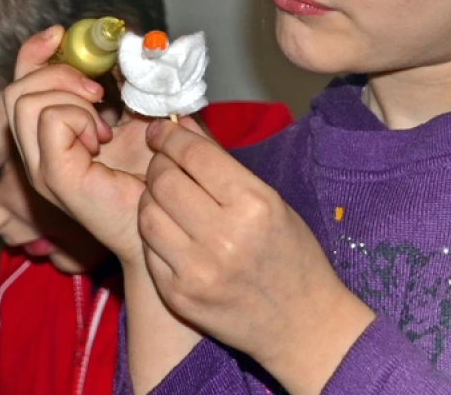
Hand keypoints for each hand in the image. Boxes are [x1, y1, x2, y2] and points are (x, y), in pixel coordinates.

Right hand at [4, 27, 151, 262]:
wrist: (167, 217)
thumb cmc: (155, 173)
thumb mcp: (139, 114)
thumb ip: (125, 82)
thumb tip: (121, 46)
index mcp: (49, 138)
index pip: (21, 85)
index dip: (34, 53)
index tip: (60, 33)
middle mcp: (37, 153)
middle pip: (16, 89)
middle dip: (57, 72)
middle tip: (99, 90)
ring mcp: (41, 167)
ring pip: (26, 99)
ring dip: (70, 96)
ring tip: (103, 123)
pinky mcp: (54, 177)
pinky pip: (50, 120)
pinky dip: (78, 115)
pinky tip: (103, 137)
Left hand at [138, 119, 374, 394]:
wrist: (303, 324)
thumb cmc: (291, 255)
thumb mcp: (269, 200)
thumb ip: (221, 164)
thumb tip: (180, 126)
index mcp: (254, 204)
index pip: (194, 155)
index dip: (169, 136)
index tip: (160, 131)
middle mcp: (223, 237)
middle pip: (163, 181)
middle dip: (158, 165)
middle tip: (164, 165)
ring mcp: (197, 270)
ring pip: (146, 214)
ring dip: (150, 198)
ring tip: (165, 197)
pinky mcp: (178, 295)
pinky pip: (148, 249)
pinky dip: (154, 233)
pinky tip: (169, 230)